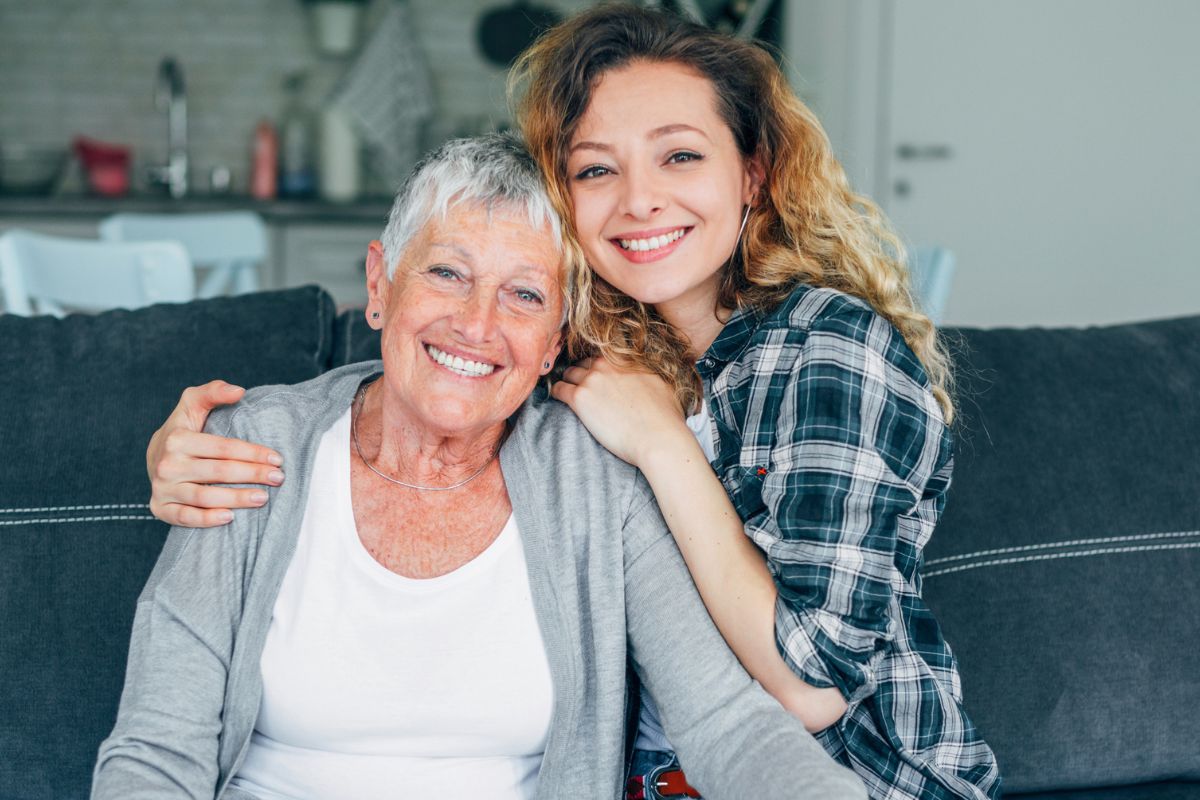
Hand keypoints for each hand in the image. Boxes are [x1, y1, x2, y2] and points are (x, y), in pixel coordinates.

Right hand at [147, 380, 283, 527]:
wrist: (155, 457)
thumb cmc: (184, 428)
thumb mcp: (193, 404)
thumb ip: (213, 392)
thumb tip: (239, 391)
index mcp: (178, 438)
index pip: (224, 448)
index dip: (253, 453)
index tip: (277, 458)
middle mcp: (167, 464)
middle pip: (218, 472)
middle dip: (253, 474)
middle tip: (279, 478)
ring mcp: (163, 488)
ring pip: (204, 496)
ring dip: (236, 499)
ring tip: (263, 497)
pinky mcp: (160, 508)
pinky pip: (185, 517)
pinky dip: (207, 519)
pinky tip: (231, 517)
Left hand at [550, 357, 688, 465]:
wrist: (659, 437)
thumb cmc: (666, 417)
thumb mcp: (662, 384)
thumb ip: (648, 375)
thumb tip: (648, 377)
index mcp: (626, 360)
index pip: (602, 357)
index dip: (598, 368)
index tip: (597, 378)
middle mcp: (607, 364)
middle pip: (583, 364)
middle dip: (581, 374)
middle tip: (581, 388)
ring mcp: (592, 379)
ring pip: (568, 373)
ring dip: (568, 382)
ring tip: (567, 393)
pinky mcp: (580, 397)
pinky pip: (558, 389)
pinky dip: (557, 393)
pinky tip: (558, 399)